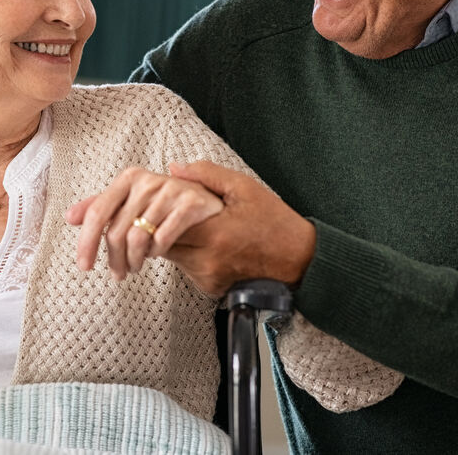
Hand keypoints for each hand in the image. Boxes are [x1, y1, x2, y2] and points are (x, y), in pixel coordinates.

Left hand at [66, 166, 224, 280]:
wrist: (210, 201)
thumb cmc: (165, 205)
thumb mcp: (132, 202)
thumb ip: (103, 207)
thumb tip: (70, 217)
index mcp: (129, 178)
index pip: (98, 212)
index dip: (87, 242)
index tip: (84, 266)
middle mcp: (147, 180)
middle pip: (116, 232)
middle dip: (114, 260)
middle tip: (118, 274)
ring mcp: (170, 190)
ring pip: (137, 239)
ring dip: (134, 261)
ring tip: (136, 267)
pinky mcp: (190, 204)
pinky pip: (162, 239)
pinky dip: (156, 253)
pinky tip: (156, 254)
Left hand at [162, 161, 316, 296]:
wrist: (300, 260)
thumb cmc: (274, 222)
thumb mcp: (244, 188)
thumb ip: (206, 175)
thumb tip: (173, 169)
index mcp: (213, 234)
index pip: (163, 226)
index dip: (157, 212)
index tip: (159, 201)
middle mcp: (207, 261)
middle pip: (162, 244)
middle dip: (160, 227)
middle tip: (168, 211)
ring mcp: (208, 278)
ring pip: (172, 258)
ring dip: (172, 241)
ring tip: (190, 224)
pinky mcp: (211, 289)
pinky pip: (187, 269)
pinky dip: (188, 255)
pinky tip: (204, 242)